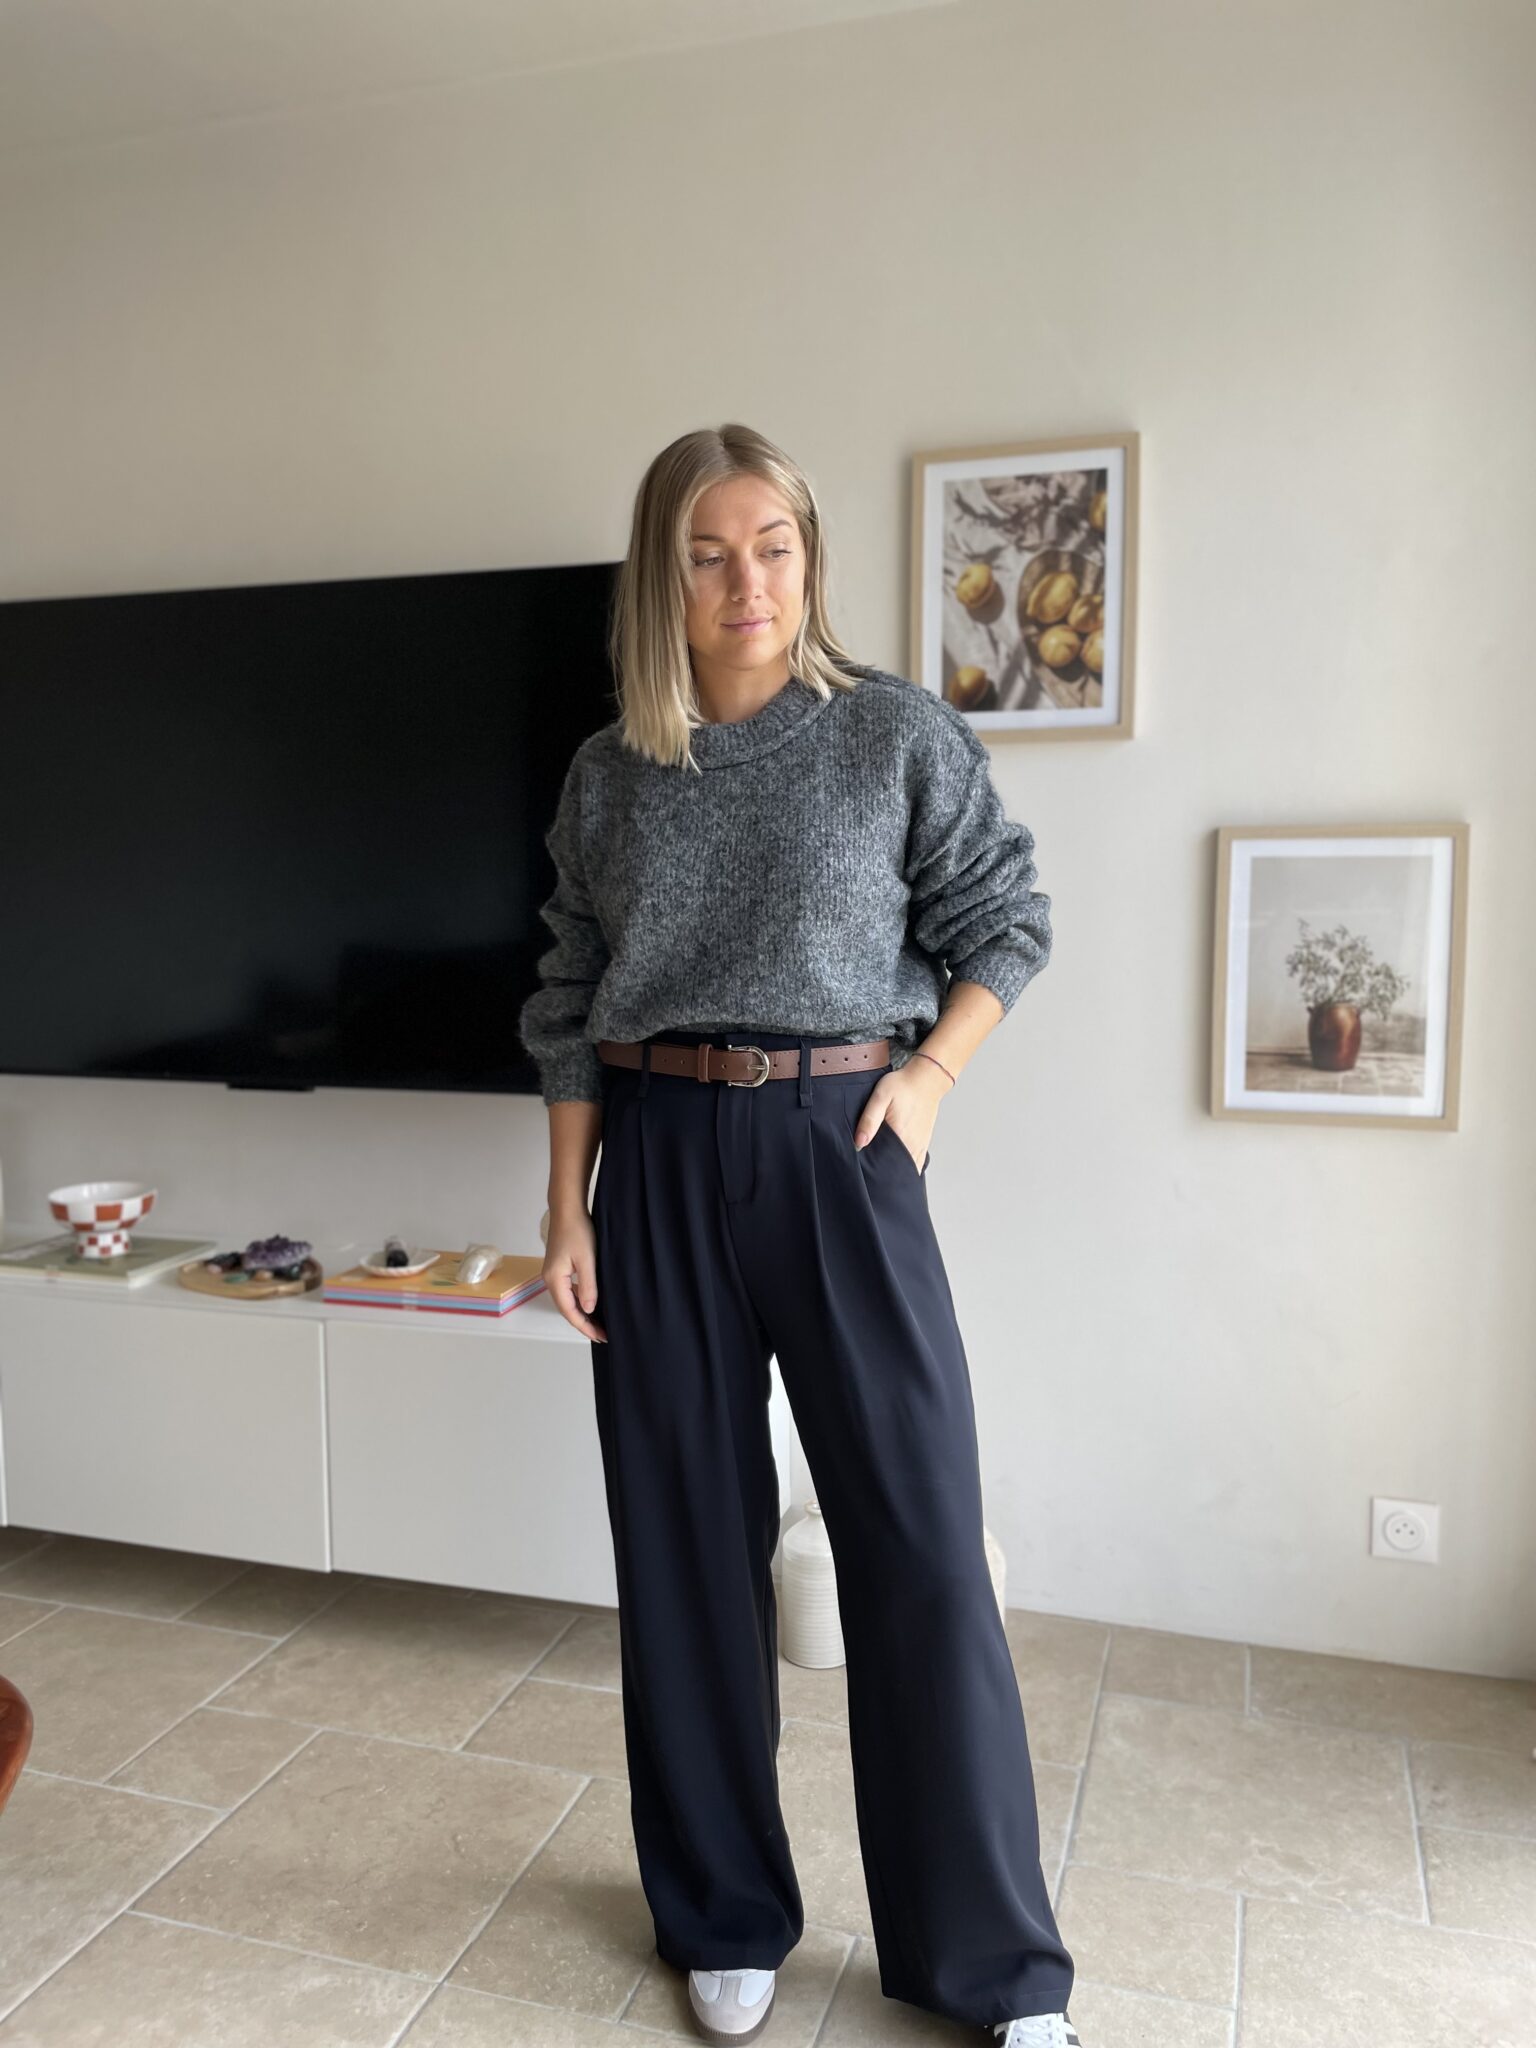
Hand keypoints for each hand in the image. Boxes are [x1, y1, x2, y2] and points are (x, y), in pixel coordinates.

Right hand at [543, 1202, 606, 1341]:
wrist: (567, 1210)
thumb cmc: (577, 1231)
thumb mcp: (587, 1260)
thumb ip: (588, 1286)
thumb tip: (589, 1309)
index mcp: (555, 1280)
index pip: (569, 1311)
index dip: (584, 1326)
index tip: (600, 1336)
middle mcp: (550, 1280)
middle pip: (566, 1309)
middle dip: (584, 1324)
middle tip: (603, 1335)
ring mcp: (553, 1274)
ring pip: (567, 1301)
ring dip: (582, 1314)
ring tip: (598, 1324)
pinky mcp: (558, 1269)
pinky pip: (568, 1291)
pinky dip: (579, 1301)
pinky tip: (590, 1304)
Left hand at [850, 1057, 952, 1172]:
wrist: (926, 1079)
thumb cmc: (903, 1086)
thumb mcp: (880, 1097)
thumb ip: (869, 1120)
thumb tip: (859, 1143)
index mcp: (900, 1136)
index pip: (885, 1165)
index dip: (874, 1172)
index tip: (865, 1173)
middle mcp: (912, 1145)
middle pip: (896, 1170)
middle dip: (884, 1175)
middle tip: (871, 1174)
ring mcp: (920, 1145)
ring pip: (907, 1169)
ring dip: (896, 1171)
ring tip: (882, 1171)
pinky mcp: (924, 1142)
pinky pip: (917, 1163)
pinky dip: (907, 1167)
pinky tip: (897, 1166)